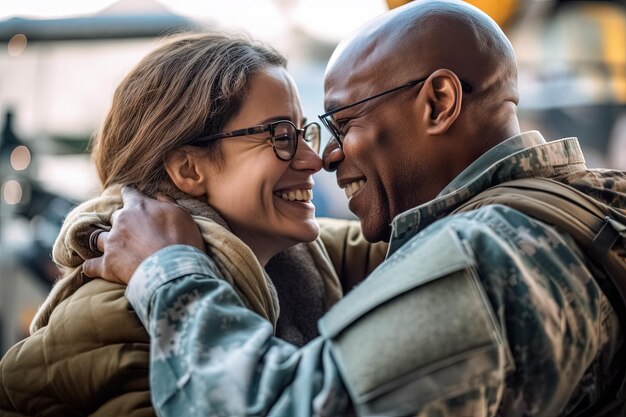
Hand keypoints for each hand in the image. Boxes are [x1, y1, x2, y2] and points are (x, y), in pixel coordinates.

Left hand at [83, 187, 204, 284]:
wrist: (174, 271)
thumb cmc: (182, 241)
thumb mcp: (182, 215)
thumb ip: (167, 202)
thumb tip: (158, 195)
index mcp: (138, 207)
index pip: (129, 194)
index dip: (129, 195)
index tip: (130, 197)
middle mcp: (121, 222)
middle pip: (113, 217)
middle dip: (120, 223)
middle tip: (131, 232)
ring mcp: (112, 244)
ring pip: (97, 238)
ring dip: (104, 242)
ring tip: (110, 248)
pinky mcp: (107, 265)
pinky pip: (90, 265)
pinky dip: (91, 267)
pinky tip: (93, 268)